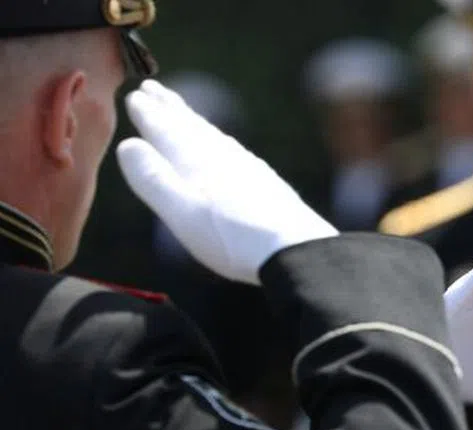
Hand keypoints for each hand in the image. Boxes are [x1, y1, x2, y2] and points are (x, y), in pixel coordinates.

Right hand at [115, 80, 336, 284]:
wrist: (295, 250)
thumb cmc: (232, 238)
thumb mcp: (182, 213)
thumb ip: (153, 179)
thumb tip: (129, 144)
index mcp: (197, 162)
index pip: (167, 130)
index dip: (149, 114)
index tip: (136, 96)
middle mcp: (222, 158)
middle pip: (191, 127)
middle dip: (170, 108)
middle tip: (154, 89)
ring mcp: (247, 168)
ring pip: (214, 136)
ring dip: (194, 122)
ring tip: (183, 113)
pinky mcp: (266, 183)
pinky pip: (233, 151)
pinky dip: (219, 141)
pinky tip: (225, 149)